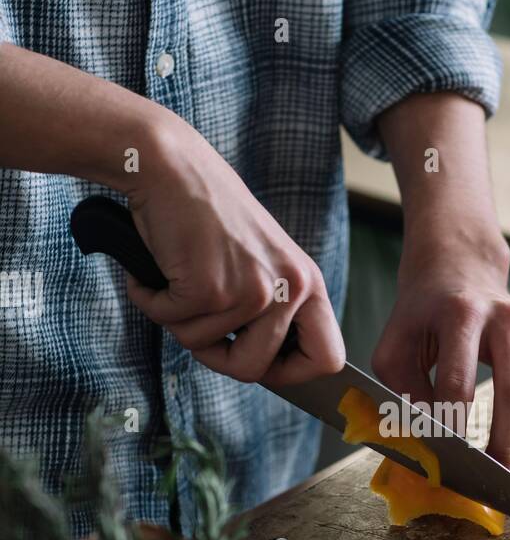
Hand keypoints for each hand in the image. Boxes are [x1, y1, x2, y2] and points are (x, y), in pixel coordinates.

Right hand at [124, 114, 344, 386]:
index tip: (264, 367)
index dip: (293, 374)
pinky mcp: (209, 288)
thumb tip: (264, 368)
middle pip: (256, 371)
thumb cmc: (207, 214)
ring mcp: (251, 290)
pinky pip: (171, 323)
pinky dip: (152, 300)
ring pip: (203, 348)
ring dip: (178, 320)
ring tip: (178, 276)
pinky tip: (157, 267)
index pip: (328, 358)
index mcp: (307, 282)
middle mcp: (288, 288)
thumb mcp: (261, 261)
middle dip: (218, 358)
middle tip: (198, 322)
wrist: (170, 165)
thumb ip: (271, 310)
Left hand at [372, 230, 509, 479]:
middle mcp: (503, 319)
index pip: (458, 382)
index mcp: (459, 314)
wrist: (457, 267)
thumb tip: (424, 442)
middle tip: (486, 484)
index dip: (452, 426)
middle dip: (500, 444)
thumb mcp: (395, 343)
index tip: (444, 464)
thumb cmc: (420, 312)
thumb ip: (403, 390)